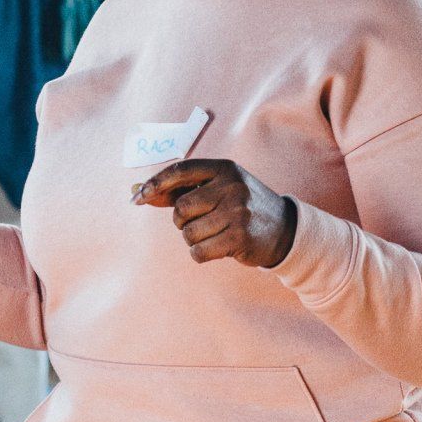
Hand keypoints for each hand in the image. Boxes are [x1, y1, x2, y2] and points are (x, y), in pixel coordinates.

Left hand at [132, 158, 295, 268]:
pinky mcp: (240, 237)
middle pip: (180, 208)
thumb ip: (178, 190)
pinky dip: (200, 253)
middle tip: (200, 221)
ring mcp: (237, 212)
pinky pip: (198, 252)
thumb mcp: (216, 189)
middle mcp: (232, 186)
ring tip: (214, 234)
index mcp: (224, 168)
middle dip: (182, 220)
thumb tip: (136, 191)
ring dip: (193, 239)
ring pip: (188, 233)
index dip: (155, 184)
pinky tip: (218, 247)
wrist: (284, 230)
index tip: (137, 197)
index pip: (180, 171)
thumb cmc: (239, 206)